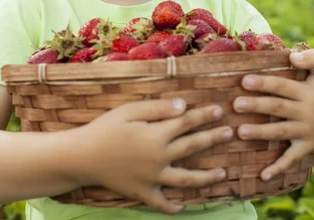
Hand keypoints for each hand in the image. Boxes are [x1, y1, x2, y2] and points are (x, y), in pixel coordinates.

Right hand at [76, 98, 232, 214]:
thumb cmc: (105, 128)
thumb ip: (158, 107)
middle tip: (230, 133)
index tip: (220, 110)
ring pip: (187, 180)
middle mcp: (159, 158)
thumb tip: (184, 106)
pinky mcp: (143, 194)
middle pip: (193, 147)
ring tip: (222, 173)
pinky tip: (184, 206)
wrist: (82, 157)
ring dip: (207, 177)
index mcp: (156, 134)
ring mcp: (153, 179)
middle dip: (213, 139)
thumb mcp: (130, 110)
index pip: (187, 123)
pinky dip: (174, 207)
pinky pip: (163, 204)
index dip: (205, 116)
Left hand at [233, 49, 313, 181]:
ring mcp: (306, 131)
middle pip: (278, 108)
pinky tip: (263, 175)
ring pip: (281, 132)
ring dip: (261, 133)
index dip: (264, 83)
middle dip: (256, 106)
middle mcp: (305, 112)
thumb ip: (310, 58)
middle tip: (236, 104)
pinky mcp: (307, 146)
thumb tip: (292, 55)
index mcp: (306, 92)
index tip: (244, 80)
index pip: (282, 87)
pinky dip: (278, 168)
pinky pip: (293, 158)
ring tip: (240, 132)